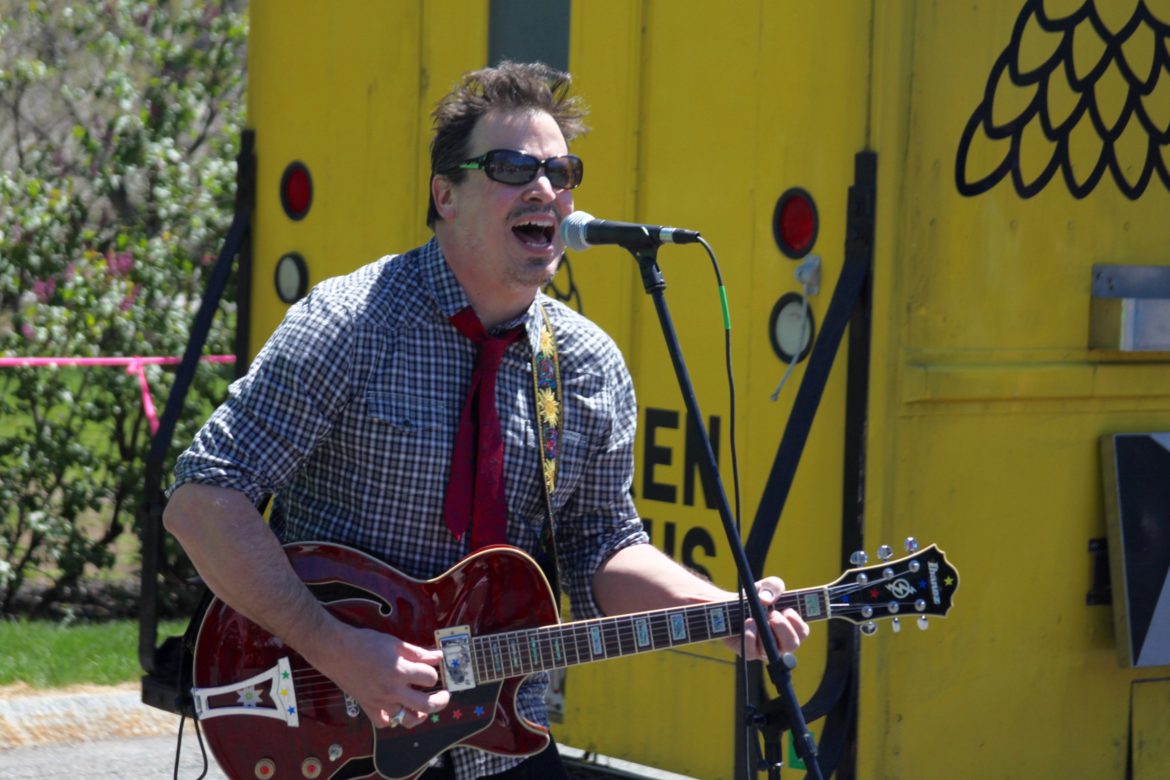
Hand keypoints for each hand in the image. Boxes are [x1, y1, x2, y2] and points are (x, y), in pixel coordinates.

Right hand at [308, 622, 449, 728]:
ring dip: (419, 716)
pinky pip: (383, 723)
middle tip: (444, 695)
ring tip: (424, 709)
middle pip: (425, 704)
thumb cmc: (364, 643)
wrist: (336, 650)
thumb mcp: (394, 642)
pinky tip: (396, 710)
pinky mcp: (368, 706)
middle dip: (440, 701)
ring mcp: (380, 701)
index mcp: (400, 671)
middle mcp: (392, 689)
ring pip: (406, 719)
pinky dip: (391, 720)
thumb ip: (418, 652)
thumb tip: (437, 656)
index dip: (434, 672)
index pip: (429, 678)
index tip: (432, 667)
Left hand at [726, 576, 809, 659]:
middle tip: (772, 614)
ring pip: (772, 650)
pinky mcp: (748, 652)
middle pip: (792, 644)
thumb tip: (766, 600)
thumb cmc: (755, 599)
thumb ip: (773, 587)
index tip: (787, 610)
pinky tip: (749, 623)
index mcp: (790, 627)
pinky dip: (750, 636)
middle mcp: (780, 642)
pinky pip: (752, 651)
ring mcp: (765, 650)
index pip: (802, 632)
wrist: (731, 607)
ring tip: (755, 617)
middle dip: (783, 628)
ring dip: (765, 631)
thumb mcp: (766, 586)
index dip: (798, 623)